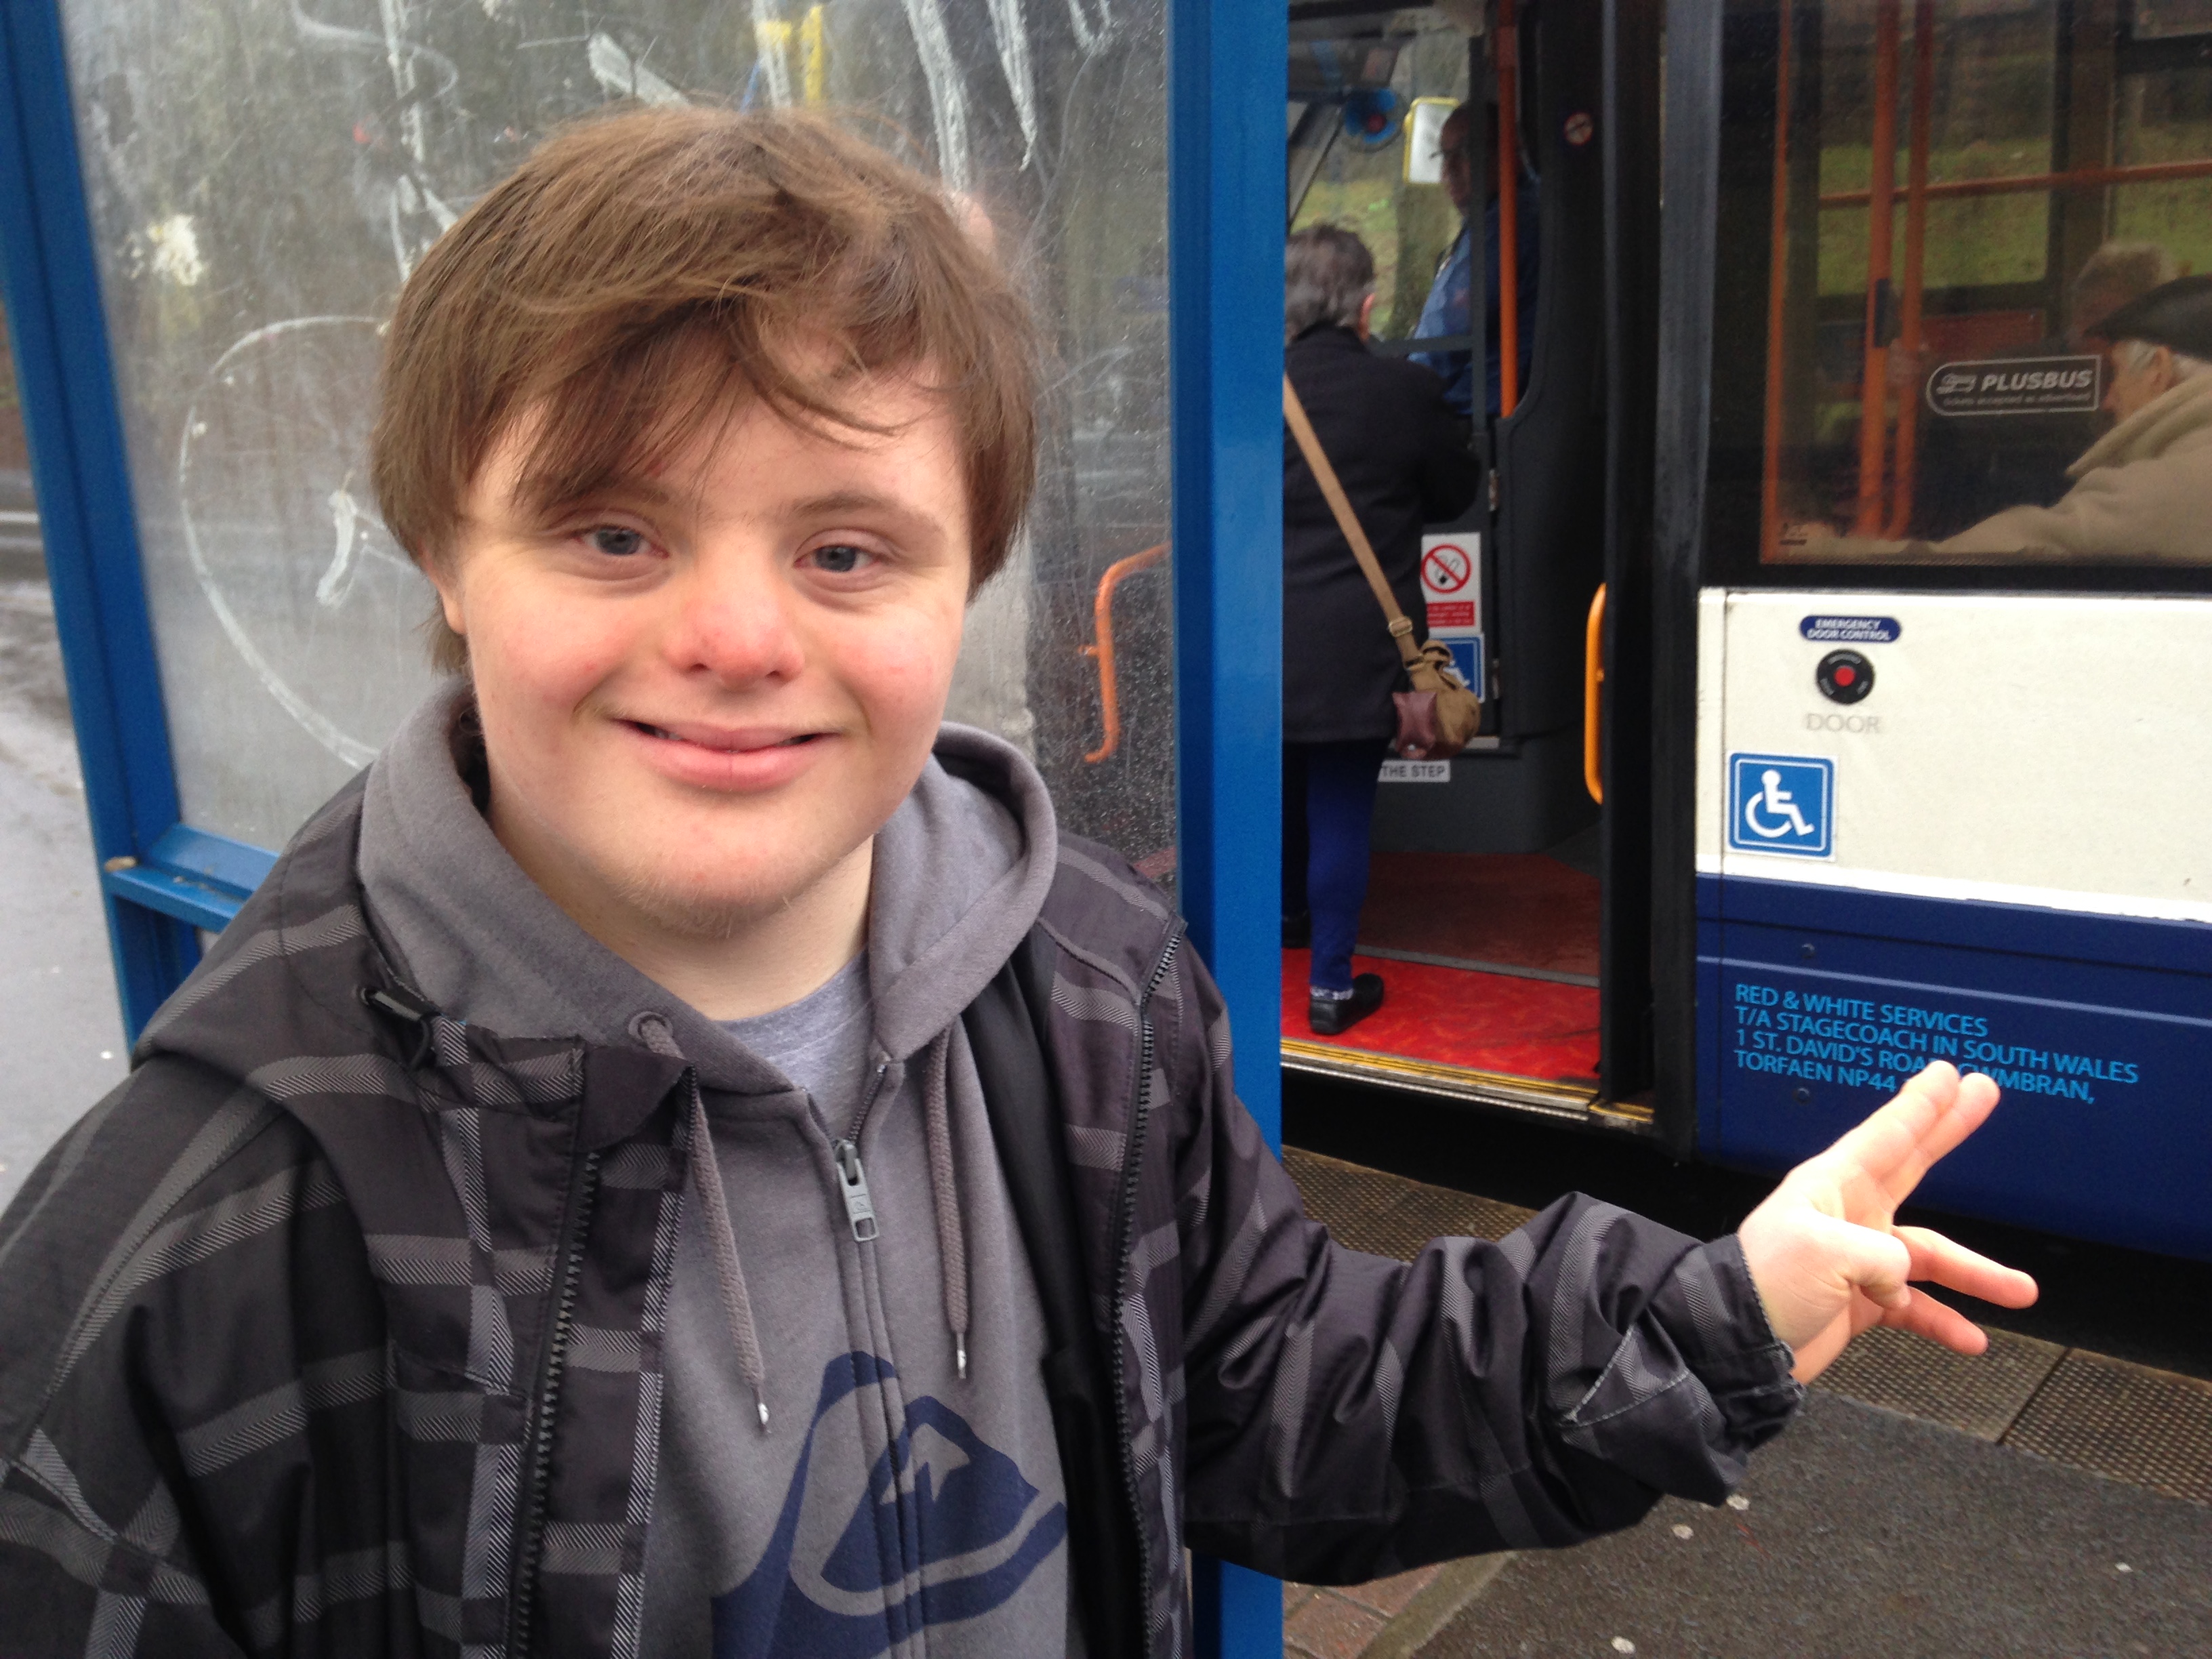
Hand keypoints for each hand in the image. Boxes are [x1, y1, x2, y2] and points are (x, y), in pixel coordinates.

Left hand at [1736, 1062, 2038, 1382]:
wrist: (1737, 1344)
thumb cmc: (1764, 1284)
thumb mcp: (1821, 1251)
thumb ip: (1880, 1252)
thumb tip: (1902, 1275)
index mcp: (1830, 1187)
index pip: (1885, 1136)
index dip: (1920, 1105)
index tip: (1948, 1074)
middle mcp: (1847, 1215)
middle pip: (1911, 1166)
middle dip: (1948, 1132)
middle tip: (1984, 1095)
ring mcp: (1857, 1259)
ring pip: (1930, 1257)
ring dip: (1975, 1274)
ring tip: (2021, 1290)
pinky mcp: (1860, 1301)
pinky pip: (1915, 1308)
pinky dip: (1943, 1321)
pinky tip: (1970, 1337)